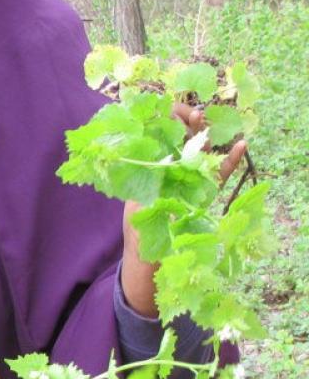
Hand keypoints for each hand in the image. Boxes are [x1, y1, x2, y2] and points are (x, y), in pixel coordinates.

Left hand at [120, 104, 247, 316]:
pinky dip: (230, 161)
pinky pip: (220, 177)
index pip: (158, 144)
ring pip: (201, 156)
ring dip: (205, 137)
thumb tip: (159, 164)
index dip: (163, 127)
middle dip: (186, 126)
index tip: (166, 114)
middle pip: (181, 145)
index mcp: (151, 177)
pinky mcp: (206, 198)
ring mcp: (190, 186)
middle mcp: (172, 177)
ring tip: (205, 120)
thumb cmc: (141, 237)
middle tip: (191, 112)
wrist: (153, 265)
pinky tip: (240, 146)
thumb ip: (148, 188)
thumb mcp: (138, 210)